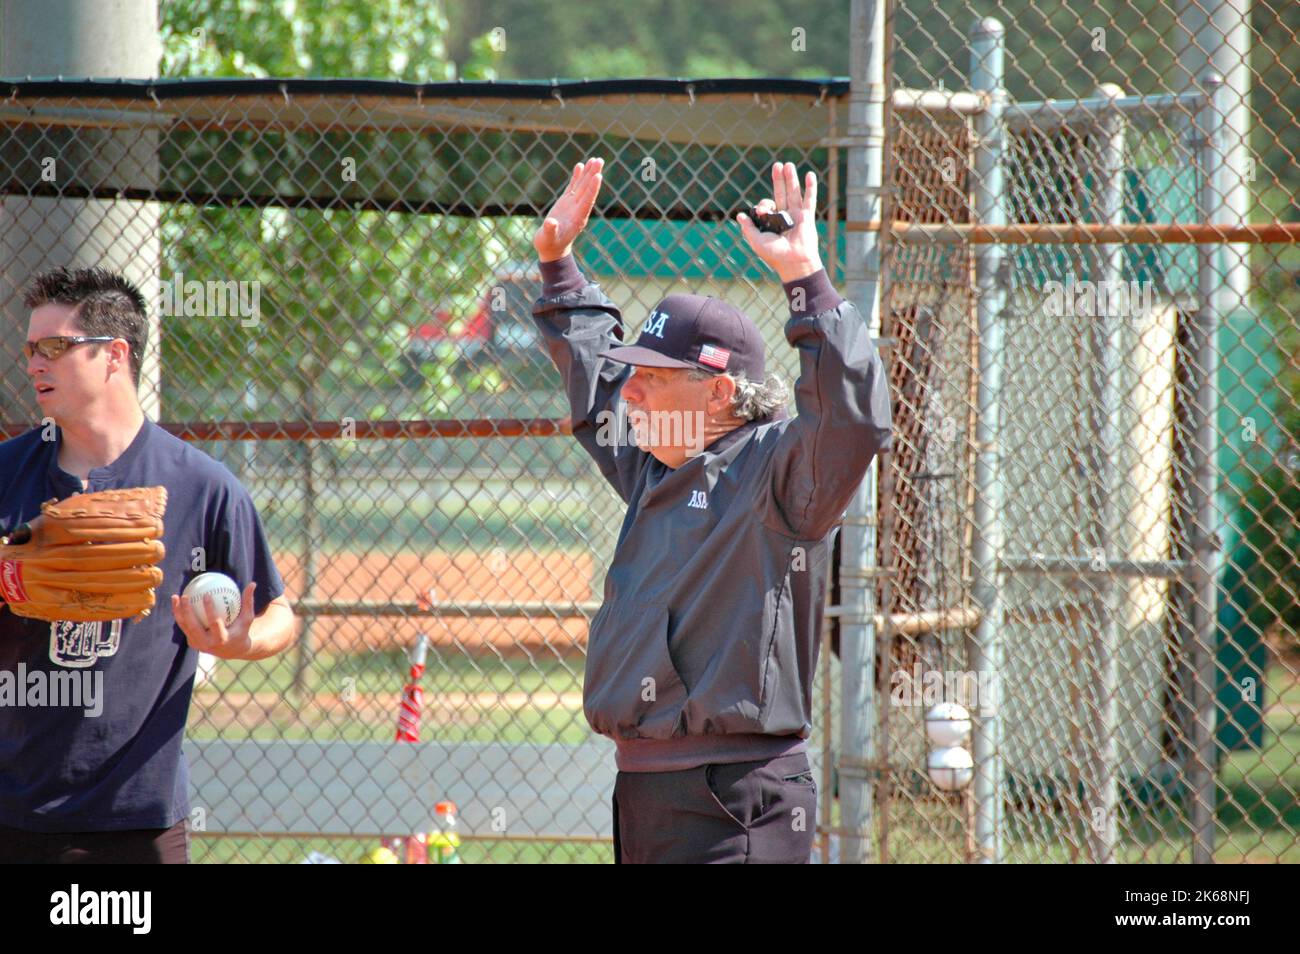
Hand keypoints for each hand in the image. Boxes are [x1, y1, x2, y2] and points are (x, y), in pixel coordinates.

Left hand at [173, 581, 256, 659]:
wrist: (232, 650)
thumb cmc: (241, 629)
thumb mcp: (247, 618)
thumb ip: (248, 601)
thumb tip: (252, 584)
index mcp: (222, 639)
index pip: (214, 623)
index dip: (209, 610)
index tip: (207, 595)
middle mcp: (207, 644)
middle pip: (194, 627)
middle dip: (187, 611)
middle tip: (186, 595)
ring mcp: (198, 644)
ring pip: (185, 626)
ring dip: (178, 611)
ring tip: (175, 596)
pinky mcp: (192, 643)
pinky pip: (184, 626)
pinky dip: (179, 615)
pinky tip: (177, 602)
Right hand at [534, 157, 604, 261]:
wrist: (551, 248)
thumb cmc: (549, 244)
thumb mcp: (547, 239)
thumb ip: (550, 230)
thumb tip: (551, 222)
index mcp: (577, 218)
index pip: (587, 200)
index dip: (592, 188)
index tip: (598, 176)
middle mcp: (578, 210)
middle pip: (588, 190)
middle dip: (594, 175)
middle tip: (600, 161)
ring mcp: (573, 205)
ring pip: (582, 186)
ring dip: (589, 173)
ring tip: (595, 159)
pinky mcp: (566, 202)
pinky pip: (573, 187)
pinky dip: (577, 177)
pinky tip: (581, 166)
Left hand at [736, 162, 824, 282]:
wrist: (793, 262)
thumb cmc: (774, 254)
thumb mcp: (756, 241)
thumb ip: (748, 228)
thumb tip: (740, 215)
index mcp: (772, 222)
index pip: (767, 205)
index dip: (763, 205)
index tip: (761, 211)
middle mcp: (784, 216)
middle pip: (781, 193)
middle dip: (778, 179)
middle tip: (777, 165)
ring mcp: (796, 215)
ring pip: (794, 193)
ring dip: (791, 179)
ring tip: (788, 165)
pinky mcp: (807, 216)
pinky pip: (809, 199)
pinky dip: (810, 187)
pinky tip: (809, 174)